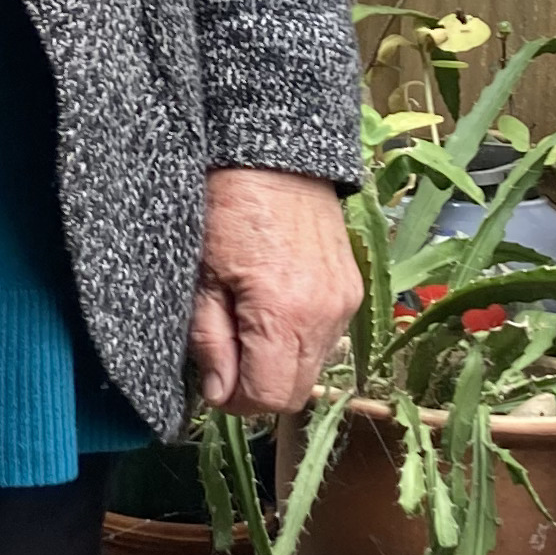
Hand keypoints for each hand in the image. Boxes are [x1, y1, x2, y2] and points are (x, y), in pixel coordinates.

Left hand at [189, 167, 363, 418]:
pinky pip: (326, 339)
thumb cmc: (228, 207)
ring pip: (312, 368)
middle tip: (227, 357)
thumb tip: (219, 394)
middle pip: (295, 392)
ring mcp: (345, 303)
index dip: (236, 401)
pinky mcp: (353, 290)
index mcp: (285, 315)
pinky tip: (275, 309)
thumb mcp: (202, 276)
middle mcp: (326, 316)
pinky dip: (299, 339)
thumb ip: (210, 340)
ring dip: (280, 364)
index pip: (269, 398)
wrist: (276, 153)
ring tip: (249, 326)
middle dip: (258, 386)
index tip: (215, 380)